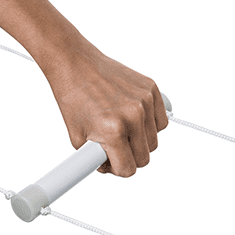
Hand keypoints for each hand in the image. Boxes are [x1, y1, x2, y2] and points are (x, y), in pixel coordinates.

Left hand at [45, 40, 168, 176]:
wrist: (75, 65)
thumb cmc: (73, 97)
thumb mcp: (77, 139)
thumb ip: (95, 159)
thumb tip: (109, 168)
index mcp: (113, 130)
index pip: (128, 169)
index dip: (117, 169)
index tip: (110, 162)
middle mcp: (133, 116)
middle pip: (144, 158)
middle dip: (129, 157)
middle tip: (114, 147)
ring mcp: (144, 101)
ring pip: (154, 140)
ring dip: (139, 141)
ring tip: (121, 130)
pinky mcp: (151, 89)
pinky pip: (160, 120)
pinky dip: (149, 124)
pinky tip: (133, 119)